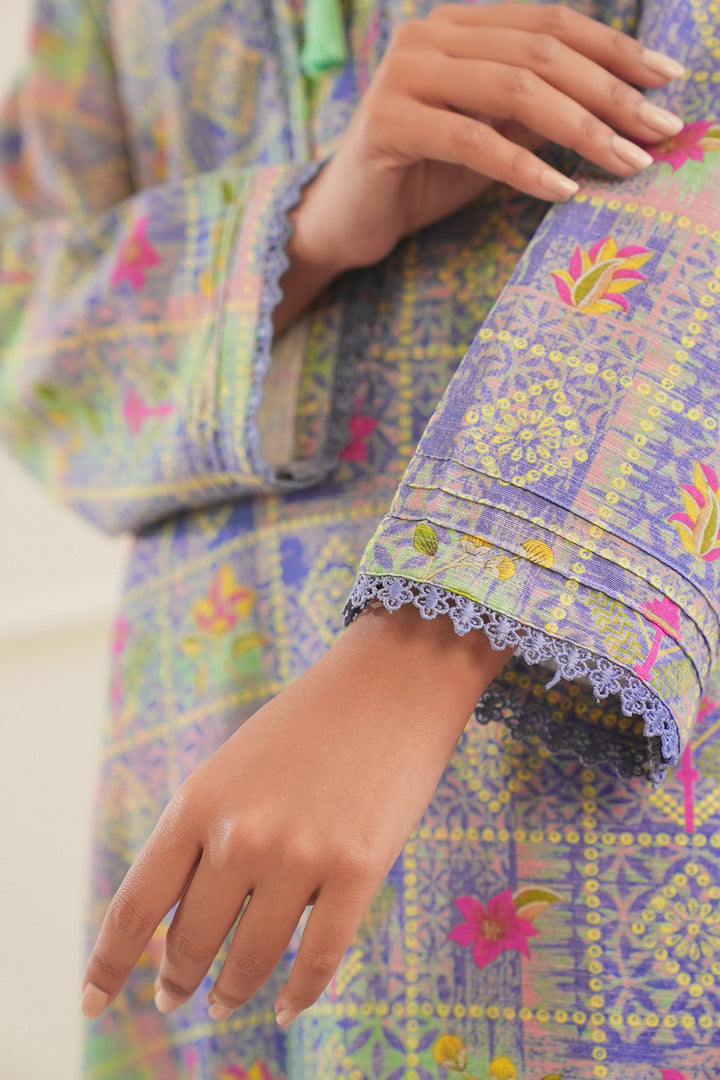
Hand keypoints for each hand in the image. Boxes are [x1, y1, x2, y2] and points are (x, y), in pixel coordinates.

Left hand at [80, 606, 511, 1024]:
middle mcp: (241, 835)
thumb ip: (203, 836)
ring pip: (253, 959)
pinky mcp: (361, 869)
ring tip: (227, 1002)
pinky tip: (288, 1006)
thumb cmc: (309, 722)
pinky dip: (301, 993)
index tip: (95, 1001)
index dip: (109, 965)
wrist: (393, 678)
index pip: (137, 906)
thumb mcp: (232, 768)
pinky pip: (320, 958)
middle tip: (176, 996)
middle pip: (191, 943)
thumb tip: (183, 924)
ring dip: (234, 992)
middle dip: (178, 980)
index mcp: (198, 801)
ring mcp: (302, 856)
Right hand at [293, 2, 684, 271]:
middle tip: (658, 132)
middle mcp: (429, 36)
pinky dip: (524, 166)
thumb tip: (622, 104)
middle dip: (609, 94)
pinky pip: (472, 140)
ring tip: (625, 163)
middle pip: (540, 53)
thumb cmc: (422, 177)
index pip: (550, 24)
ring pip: (512, 89)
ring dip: (580, 130)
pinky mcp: (387, 124)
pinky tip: (563, 190)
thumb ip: (539, 111)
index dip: (614, 50)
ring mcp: (404, 75)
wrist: (346, 219)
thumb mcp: (494, 136)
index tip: (668, 82)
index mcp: (458, 27)